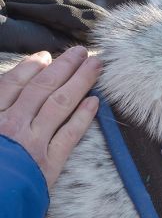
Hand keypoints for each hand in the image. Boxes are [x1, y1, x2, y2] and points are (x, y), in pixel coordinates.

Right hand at [0, 46, 100, 188]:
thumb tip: (3, 96)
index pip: (12, 85)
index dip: (30, 68)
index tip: (45, 56)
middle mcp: (11, 126)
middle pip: (42, 88)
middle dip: (64, 66)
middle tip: (81, 52)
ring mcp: (32, 144)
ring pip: (60, 104)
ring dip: (80, 81)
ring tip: (96, 66)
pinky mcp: (48, 165)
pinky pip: (70, 135)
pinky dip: (83, 117)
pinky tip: (95, 102)